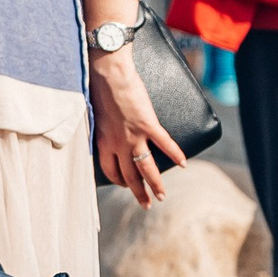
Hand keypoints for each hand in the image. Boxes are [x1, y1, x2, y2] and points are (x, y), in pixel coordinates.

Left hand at [87, 49, 187, 206]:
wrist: (108, 72)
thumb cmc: (98, 89)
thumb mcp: (95, 115)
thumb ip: (103, 129)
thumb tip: (107, 132)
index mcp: (103, 142)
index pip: (110, 170)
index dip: (119, 180)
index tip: (125, 185)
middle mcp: (117, 144)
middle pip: (129, 176)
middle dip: (138, 192)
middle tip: (146, 204)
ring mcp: (133, 135)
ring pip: (146, 167)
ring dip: (155, 184)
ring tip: (162, 195)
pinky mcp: (148, 124)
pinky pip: (164, 144)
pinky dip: (175, 154)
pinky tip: (183, 164)